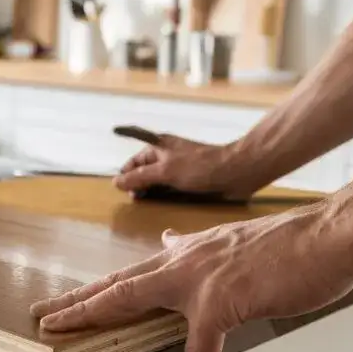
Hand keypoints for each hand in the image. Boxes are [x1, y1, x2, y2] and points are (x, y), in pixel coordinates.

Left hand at [29, 208, 352, 351]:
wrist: (330, 236)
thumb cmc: (294, 246)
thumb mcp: (236, 243)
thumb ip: (200, 249)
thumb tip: (171, 240)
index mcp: (190, 253)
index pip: (134, 272)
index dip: (99, 288)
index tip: (70, 296)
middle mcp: (185, 261)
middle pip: (116, 284)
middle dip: (76, 299)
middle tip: (41, 311)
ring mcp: (198, 281)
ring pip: (130, 300)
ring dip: (93, 317)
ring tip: (62, 333)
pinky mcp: (222, 303)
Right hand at [113, 133, 248, 197]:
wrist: (236, 171)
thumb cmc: (200, 167)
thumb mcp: (165, 172)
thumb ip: (140, 177)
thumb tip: (116, 182)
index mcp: (158, 146)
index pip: (133, 162)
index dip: (126, 175)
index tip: (124, 191)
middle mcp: (166, 156)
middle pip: (143, 172)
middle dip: (137, 185)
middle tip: (137, 200)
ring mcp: (178, 168)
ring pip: (156, 182)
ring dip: (151, 192)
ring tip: (148, 204)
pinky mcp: (189, 180)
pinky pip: (170, 189)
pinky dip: (164, 196)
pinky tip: (163, 205)